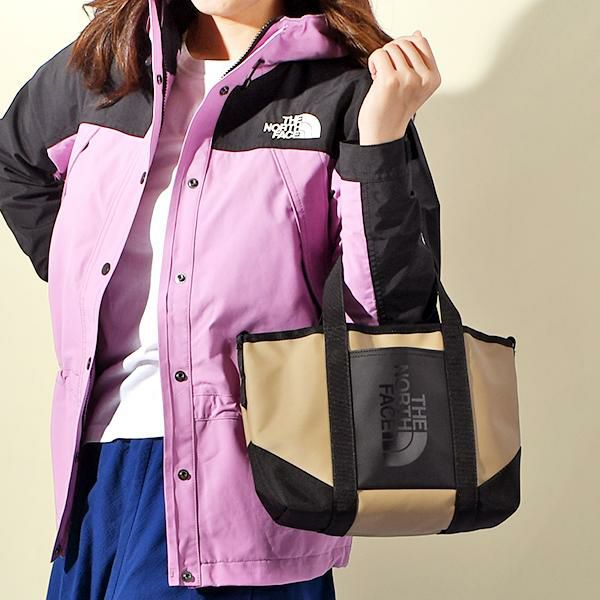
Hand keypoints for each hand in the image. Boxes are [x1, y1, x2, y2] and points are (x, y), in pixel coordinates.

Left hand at [358, 30, 441, 144]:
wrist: (383, 133)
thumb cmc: (395, 110)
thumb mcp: (414, 84)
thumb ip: (418, 60)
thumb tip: (417, 34)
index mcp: (433, 78)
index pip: (421, 42)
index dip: (405, 44)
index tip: (397, 59)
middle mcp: (423, 78)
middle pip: (404, 42)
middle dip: (392, 52)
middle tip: (387, 70)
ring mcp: (407, 79)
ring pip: (391, 47)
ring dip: (382, 59)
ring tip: (382, 76)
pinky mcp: (390, 80)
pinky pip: (379, 54)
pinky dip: (373, 62)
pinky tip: (375, 77)